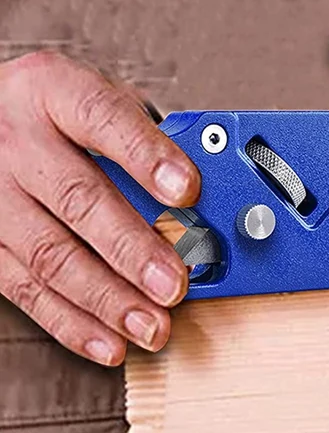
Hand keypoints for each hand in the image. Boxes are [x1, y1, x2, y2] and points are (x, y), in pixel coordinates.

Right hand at [0, 51, 200, 365]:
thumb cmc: (54, 114)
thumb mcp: (94, 99)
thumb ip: (142, 139)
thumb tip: (205, 196)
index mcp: (52, 90)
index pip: (103, 118)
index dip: (148, 157)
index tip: (188, 191)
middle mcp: (15, 139)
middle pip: (77, 197)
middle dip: (132, 249)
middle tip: (175, 283)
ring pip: (49, 254)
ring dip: (107, 299)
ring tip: (152, 325)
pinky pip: (23, 288)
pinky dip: (70, 322)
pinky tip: (108, 341)